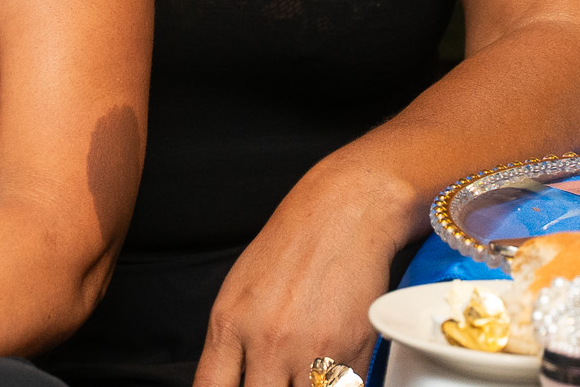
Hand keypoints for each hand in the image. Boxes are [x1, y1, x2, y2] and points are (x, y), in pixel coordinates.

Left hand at [193, 163, 413, 386]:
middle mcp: (267, 341)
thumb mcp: (240, 291)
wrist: (346, 210)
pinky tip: (328, 370)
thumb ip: (231, 343)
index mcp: (231, 323)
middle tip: (275, 377)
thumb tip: (229, 382)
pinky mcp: (350, 352)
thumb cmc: (294, 244)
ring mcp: (309, 350)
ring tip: (301, 372)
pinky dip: (333, 386)